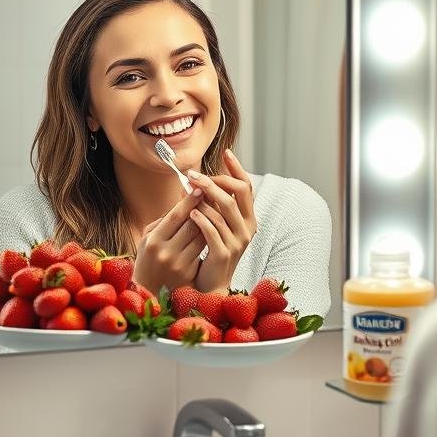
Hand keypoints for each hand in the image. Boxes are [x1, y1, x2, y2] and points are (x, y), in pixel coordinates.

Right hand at [132, 188, 207, 292]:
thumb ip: (163, 222)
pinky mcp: (190, 273)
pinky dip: (207, 239)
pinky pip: (203, 250)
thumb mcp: (147, 239)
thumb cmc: (148, 261)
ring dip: (209, 223)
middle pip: (192, 224)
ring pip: (202, 237)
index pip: (175, 216)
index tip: (199, 189)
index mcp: (154, 241)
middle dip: (203, 209)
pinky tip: (210, 232)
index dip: (189, 201)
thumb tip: (183, 203)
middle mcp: (166, 253)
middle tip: (212, 197)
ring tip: (213, 212)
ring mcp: (179, 264)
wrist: (147, 293)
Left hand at [188, 149, 257, 291]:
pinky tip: (190, 212)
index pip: (247, 186)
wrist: (211, 283)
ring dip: (204, 197)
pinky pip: (213, 231)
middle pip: (237, 194)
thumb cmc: (210, 249)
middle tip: (193, 175)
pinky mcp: (224, 254)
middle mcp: (247, 228)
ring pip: (223, 211)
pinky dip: (202, 219)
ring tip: (188, 190)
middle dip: (215, 181)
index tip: (225, 153)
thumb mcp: (214, 224)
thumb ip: (210, 204)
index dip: (237, 168)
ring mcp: (237, 241)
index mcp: (248, 218)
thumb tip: (192, 181)